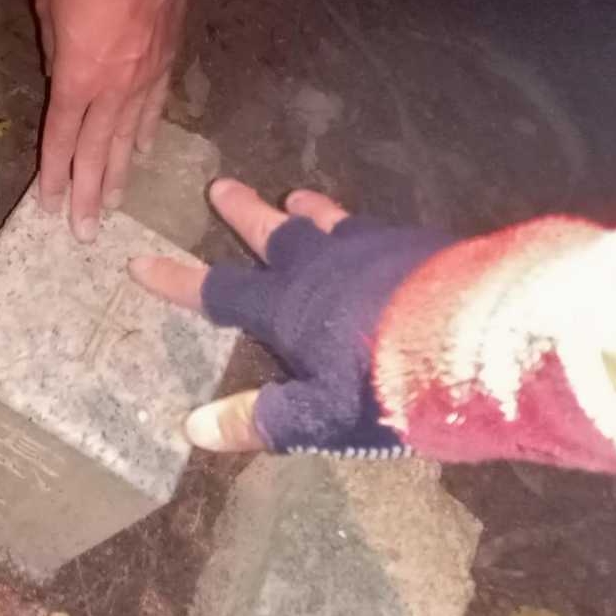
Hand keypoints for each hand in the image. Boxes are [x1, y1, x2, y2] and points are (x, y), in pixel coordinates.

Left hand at [34, 0, 186, 241]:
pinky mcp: (168, 65)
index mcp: (77, 77)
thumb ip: (53, 46)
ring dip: (118, 177)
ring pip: (128, 141)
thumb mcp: (49, 2)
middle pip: (96, 153)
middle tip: (85, 233)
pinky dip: (146, 137)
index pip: (61, 137)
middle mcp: (112, 90)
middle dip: (88, 195)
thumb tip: (60, 70)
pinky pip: (153, 112)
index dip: (55, 174)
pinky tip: (142, 155)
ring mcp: (144, 80)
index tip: (50, 205)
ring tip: (111, 207)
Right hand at [130, 178, 452, 453]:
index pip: (218, 293)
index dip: (177, 281)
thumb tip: (193, 428)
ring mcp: (373, 249)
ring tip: (296, 196)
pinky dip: (365, 228)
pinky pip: (380, 230)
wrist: (476, 341)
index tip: (140, 262)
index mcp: (286, 307)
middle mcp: (321, 266)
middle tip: (220, 187)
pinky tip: (378, 232)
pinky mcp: (420, 245)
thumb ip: (259, 420)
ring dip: (308, 210)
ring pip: (329, 221)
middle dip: (242, 212)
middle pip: (272, 232)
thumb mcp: (316, 418)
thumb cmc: (384, 385)